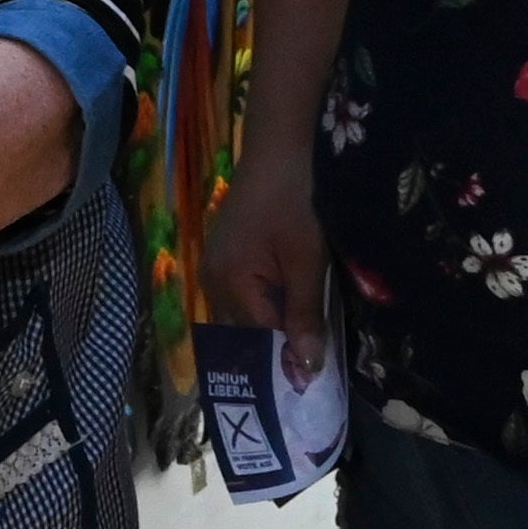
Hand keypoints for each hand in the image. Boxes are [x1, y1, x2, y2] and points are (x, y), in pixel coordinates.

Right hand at [198, 161, 332, 373]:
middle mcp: (213, 281)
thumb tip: (306, 369)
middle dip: (276, 351)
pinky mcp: (228, 256)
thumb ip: (304, 314)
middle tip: (313, 371)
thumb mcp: (306, 258)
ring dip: (273, 330)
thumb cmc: (296, 198)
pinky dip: (267, 307)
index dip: (286, 361)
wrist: (281, 145)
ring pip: (245, 316)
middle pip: (245, 333)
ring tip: (306, 347)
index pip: (257, 340)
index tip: (314, 383)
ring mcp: (217, 267)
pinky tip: (292, 310)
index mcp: (228, 283)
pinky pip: (245, 296)